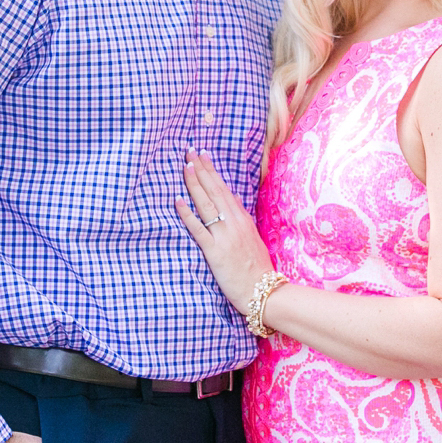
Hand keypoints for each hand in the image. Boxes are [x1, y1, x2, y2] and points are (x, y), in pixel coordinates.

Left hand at [175, 148, 274, 311]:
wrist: (264, 291)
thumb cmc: (256, 267)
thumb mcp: (252, 238)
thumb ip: (240, 220)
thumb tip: (233, 202)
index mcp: (242, 219)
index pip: (224, 189)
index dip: (212, 171)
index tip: (202, 155)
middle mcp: (234, 223)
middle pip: (214, 190)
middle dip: (201, 169)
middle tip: (189, 151)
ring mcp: (225, 236)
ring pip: (207, 204)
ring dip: (194, 184)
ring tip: (185, 166)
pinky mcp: (215, 251)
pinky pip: (199, 229)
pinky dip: (187, 214)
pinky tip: (177, 200)